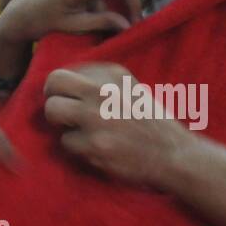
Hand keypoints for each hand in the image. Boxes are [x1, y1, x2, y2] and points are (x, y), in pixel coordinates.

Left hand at [43, 63, 191, 186]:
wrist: (173, 154)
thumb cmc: (151, 123)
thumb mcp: (131, 89)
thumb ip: (101, 83)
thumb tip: (62, 84)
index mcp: (113, 74)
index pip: (69, 70)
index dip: (64, 88)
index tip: (72, 101)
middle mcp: (102, 90)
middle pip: (53, 82)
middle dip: (52, 98)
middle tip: (62, 113)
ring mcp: (96, 117)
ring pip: (52, 111)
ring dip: (60, 124)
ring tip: (78, 132)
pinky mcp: (94, 144)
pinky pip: (65, 142)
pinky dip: (76, 148)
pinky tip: (95, 149)